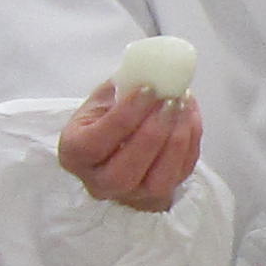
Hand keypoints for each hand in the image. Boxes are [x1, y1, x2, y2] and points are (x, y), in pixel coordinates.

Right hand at [59, 79, 203, 210]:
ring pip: (156, 181)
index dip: (126, 116)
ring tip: (184, 105)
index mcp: (74, 154)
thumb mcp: (103, 98)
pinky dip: (190, 144)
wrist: (118, 145)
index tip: (149, 89)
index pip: (96, 142)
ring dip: (176, 140)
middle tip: (171, 100)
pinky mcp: (158, 196)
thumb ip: (122, 86)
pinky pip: (178, 175)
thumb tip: (153, 69)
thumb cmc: (107, 118)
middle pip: (124, 171)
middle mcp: (98, 182)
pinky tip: (190, 116)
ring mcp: (130, 195)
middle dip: (152, 133)